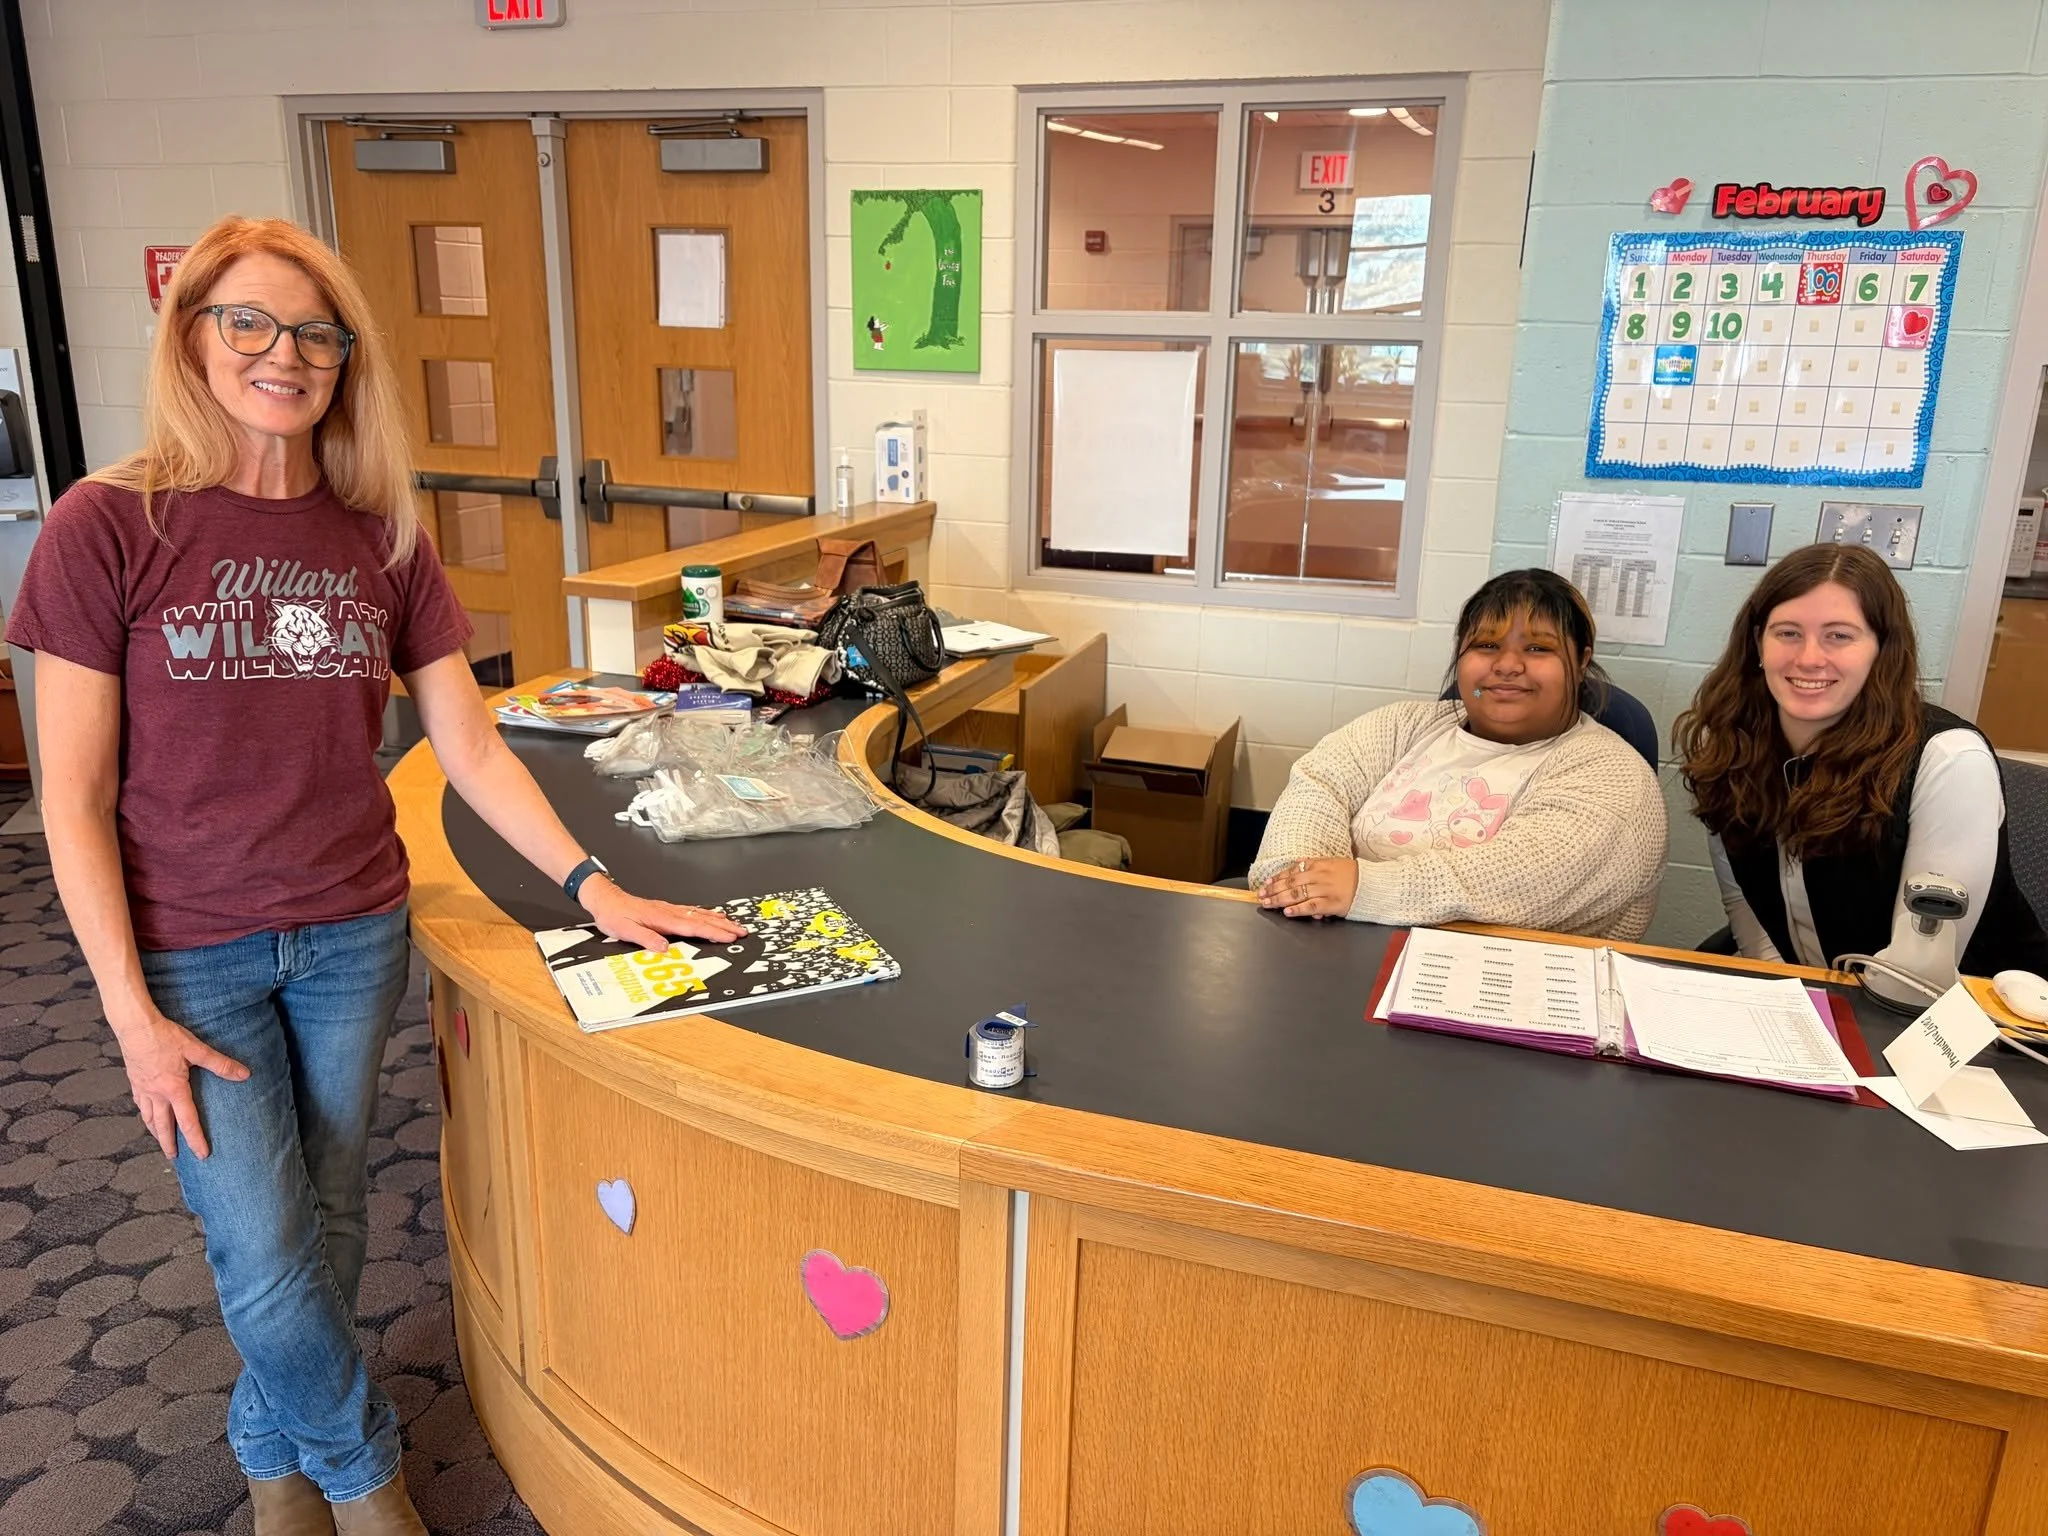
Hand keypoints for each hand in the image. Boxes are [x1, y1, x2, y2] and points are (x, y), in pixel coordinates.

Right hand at [109, 1010, 249, 1159]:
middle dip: (169, 1143)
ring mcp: (143, 1089)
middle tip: (174, 1157)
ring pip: (148, 1118)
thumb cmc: (165, 1036)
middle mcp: (156, 1094)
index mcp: (173, 1089)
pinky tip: (147, 1114)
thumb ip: (220, 1064)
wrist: (134, 1026)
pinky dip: (145, 1114)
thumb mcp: (196, 1049)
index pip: (188, 1121)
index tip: (202, 1155)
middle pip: (163, 1126)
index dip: (196, 1139)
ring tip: (161, 1141)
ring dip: (156, 1132)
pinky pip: (140, 1104)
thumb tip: (244, 1074)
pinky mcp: (134, 1081)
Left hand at [580, 877, 747, 950]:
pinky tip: (711, 915)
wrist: (605, 899)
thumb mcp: (624, 930)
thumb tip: (664, 948)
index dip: (714, 932)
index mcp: (662, 919)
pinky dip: (706, 914)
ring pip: (699, 914)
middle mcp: (669, 912)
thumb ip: (646, 938)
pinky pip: (692, 911)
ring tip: (734, 924)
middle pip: (702, 919)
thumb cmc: (613, 915)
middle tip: (742, 932)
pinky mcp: (666, 909)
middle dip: (724, 926)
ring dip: (718, 920)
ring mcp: (669, 909)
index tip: (730, 936)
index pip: (694, 927)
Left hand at [1258, 857, 1359, 919]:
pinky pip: (1311, 906)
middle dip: (1273, 890)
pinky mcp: (1332, 903)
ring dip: (1280, 900)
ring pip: (1297, 894)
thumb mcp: (1332, 863)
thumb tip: (1296, 867)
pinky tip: (1287, 912)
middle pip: (1291, 883)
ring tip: (1268, 903)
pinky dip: (1298, 909)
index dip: (1277, 877)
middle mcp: (1319, 876)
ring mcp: (1325, 890)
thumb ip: (1313, 865)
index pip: (1292, 871)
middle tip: (1261, 895)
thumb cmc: (1351, 874)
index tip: (1266, 883)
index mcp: (1318, 865)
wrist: (1372, 884)